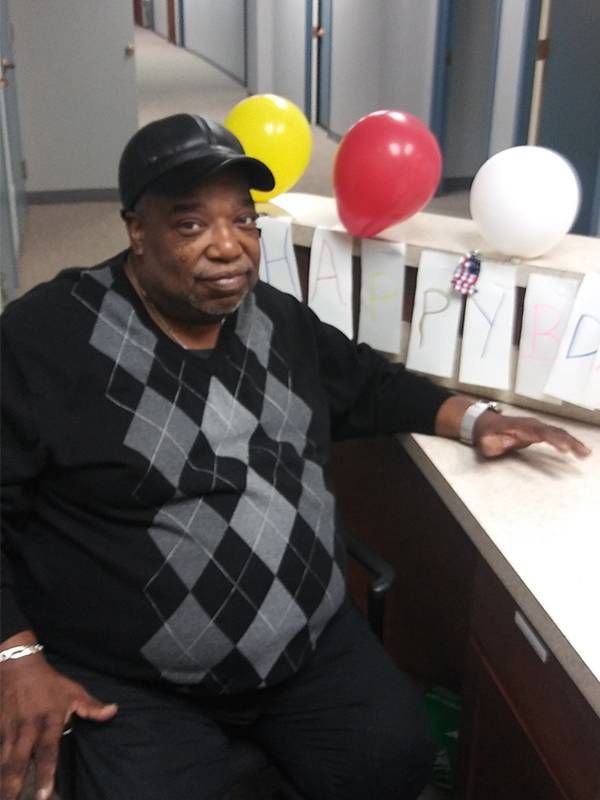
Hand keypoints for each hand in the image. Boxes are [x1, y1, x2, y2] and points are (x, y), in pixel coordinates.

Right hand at [0, 654, 117, 799]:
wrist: (18, 666)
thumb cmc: (49, 682)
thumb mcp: (73, 692)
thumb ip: (91, 707)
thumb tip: (113, 711)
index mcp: (49, 721)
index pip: (48, 751)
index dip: (46, 773)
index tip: (44, 795)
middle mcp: (28, 728)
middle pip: (18, 762)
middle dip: (13, 786)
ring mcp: (10, 729)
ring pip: (4, 761)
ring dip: (2, 782)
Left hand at [473, 411, 591, 459]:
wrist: (485, 424)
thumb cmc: (486, 435)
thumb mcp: (485, 442)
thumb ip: (490, 444)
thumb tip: (493, 445)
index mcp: (521, 427)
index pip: (540, 432)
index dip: (553, 439)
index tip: (564, 448)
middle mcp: (532, 425)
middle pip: (554, 431)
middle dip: (569, 442)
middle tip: (582, 453)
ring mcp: (536, 427)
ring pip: (558, 433)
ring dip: (573, 442)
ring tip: (585, 453)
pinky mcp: (539, 432)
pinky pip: (557, 435)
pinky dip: (569, 442)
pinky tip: (579, 450)